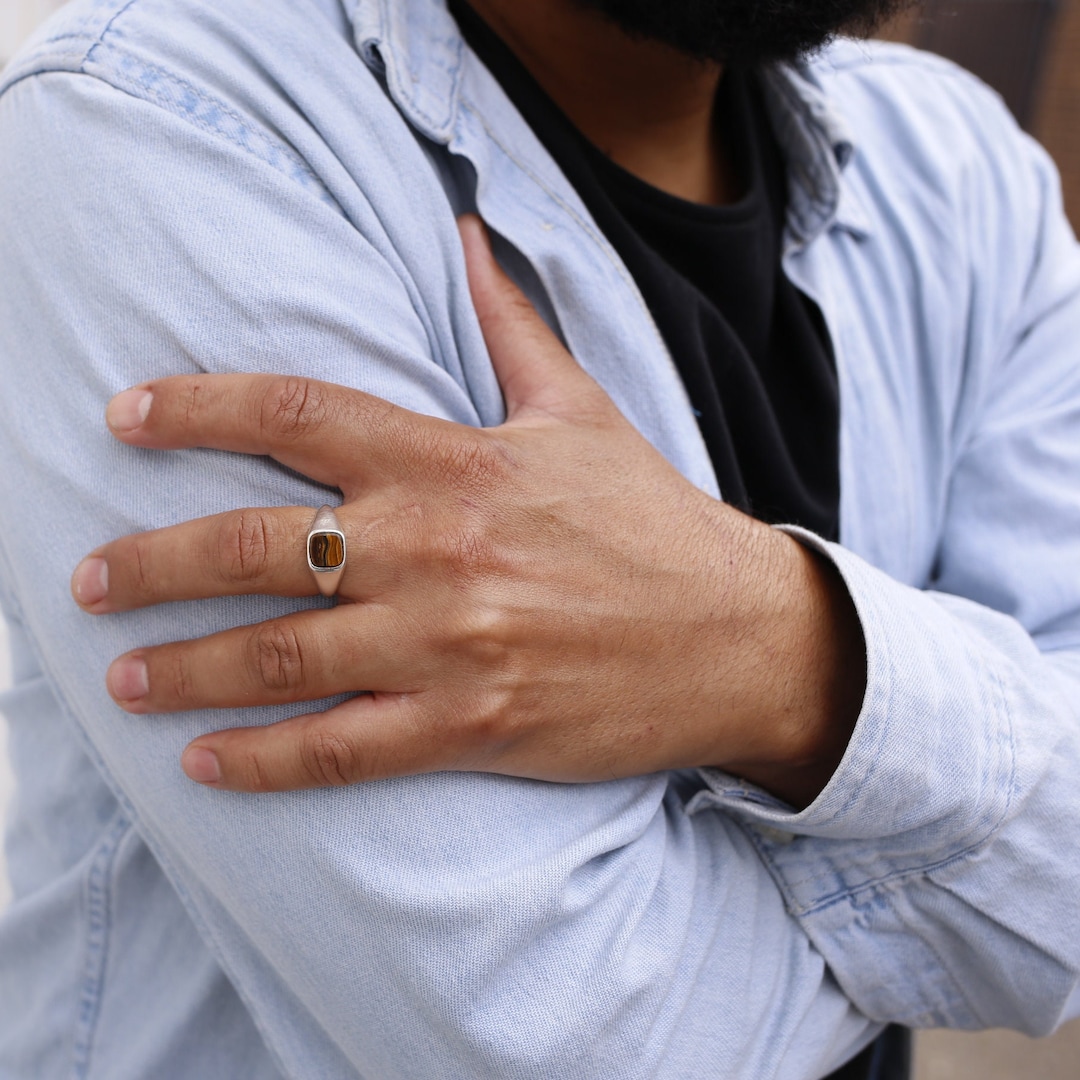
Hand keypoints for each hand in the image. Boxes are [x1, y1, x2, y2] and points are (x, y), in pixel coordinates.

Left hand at [72, 216, 863, 805]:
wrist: (735, 635)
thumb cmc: (651, 521)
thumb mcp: (581, 409)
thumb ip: (509, 323)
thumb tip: (468, 235)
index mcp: (457, 462)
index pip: (297, 416)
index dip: (198, 408)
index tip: (127, 417)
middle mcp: (438, 547)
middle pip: (259, 546)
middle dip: (156, 562)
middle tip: (91, 579)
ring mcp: (451, 644)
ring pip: (282, 655)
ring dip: (185, 666)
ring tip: (124, 674)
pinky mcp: (473, 727)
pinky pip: (341, 748)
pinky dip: (264, 758)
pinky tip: (206, 760)